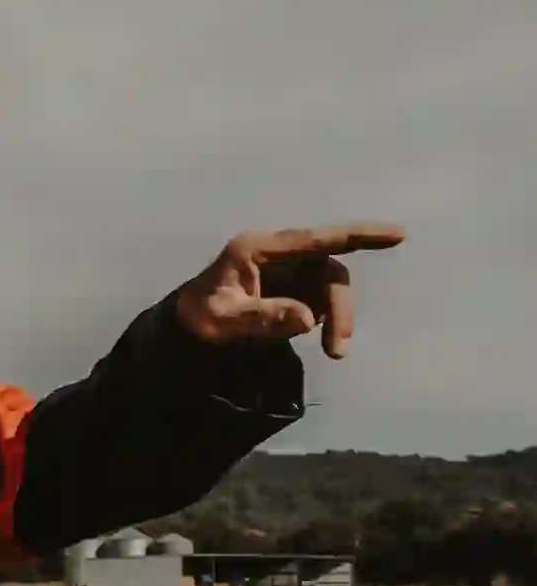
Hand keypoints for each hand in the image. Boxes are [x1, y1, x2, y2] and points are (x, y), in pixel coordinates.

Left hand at [172, 224, 403, 359]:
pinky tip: (313, 338)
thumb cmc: (199, 316)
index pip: (315, 240)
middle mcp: (279, 254)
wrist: (187, 324)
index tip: (398, 234)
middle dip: (340, 309)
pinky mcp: (295, 286)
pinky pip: (323, 300)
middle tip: (337, 348)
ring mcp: (290, 269)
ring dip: (337, 318)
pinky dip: (327, 321)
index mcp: (258, 248)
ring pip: (331, 288)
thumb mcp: (223, 321)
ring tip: (332, 351)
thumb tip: (306, 319)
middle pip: (329, 272)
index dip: (358, 235)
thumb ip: (262, 319)